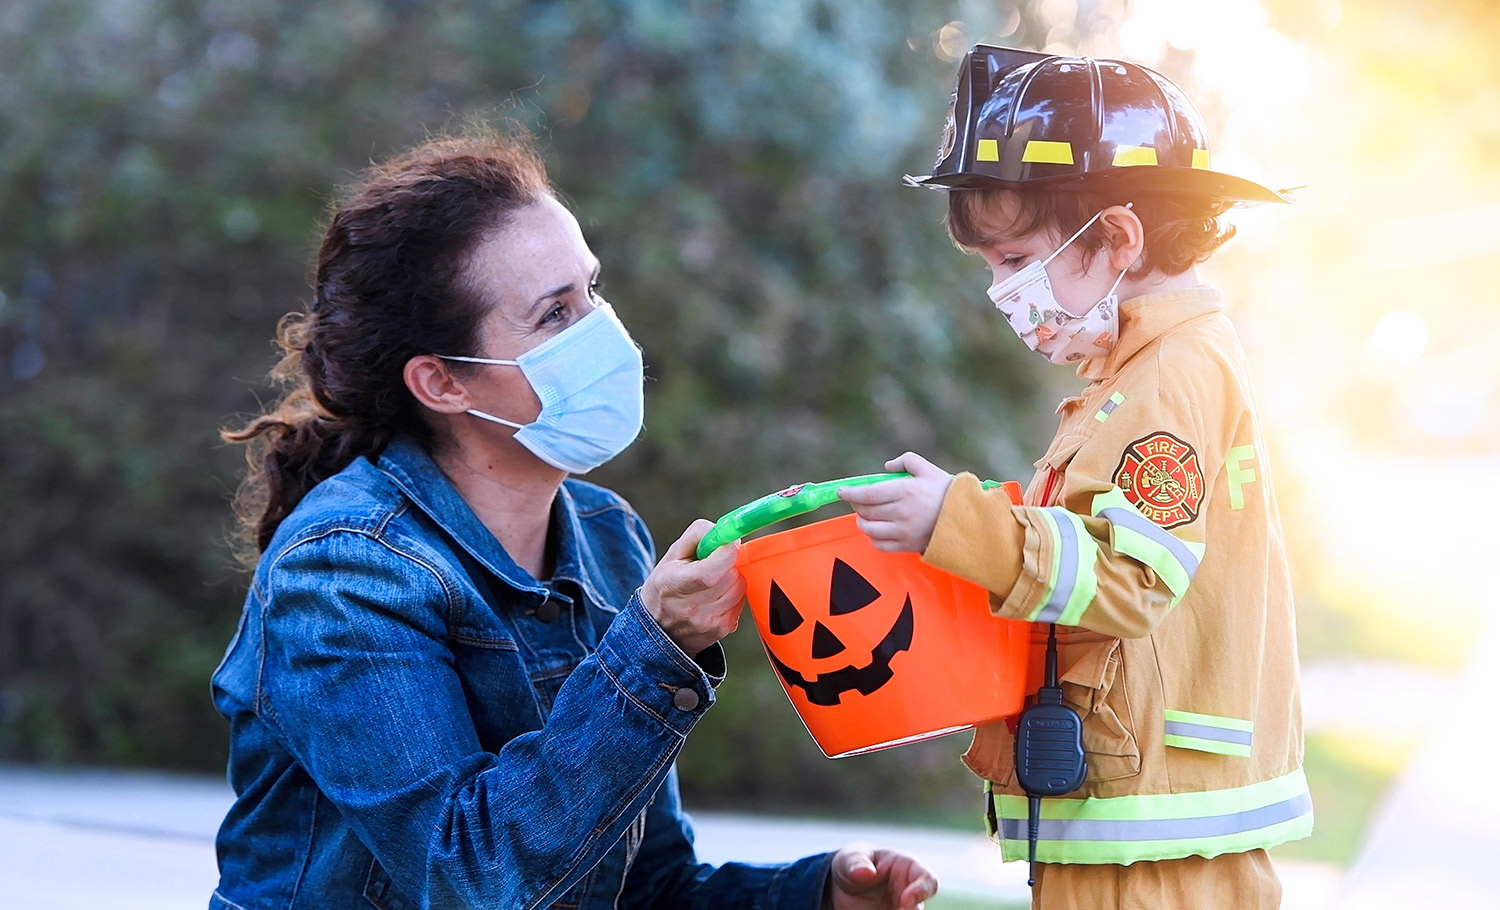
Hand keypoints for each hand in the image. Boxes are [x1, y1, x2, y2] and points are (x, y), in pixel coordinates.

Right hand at [639, 519, 744, 656]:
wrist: (659, 627)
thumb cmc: (666, 585)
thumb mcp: (672, 554)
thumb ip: (698, 535)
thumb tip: (725, 531)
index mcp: (673, 585)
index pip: (709, 573)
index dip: (726, 554)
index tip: (728, 543)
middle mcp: (690, 608)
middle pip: (729, 577)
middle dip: (728, 563)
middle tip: (714, 563)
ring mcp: (707, 622)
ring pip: (739, 588)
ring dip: (731, 579)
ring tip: (713, 581)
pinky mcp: (722, 630)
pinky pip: (741, 602)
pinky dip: (733, 594)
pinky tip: (716, 596)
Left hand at [826, 844, 937, 909]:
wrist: (842, 885)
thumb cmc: (853, 864)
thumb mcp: (850, 859)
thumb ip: (857, 863)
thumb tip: (865, 872)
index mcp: (907, 867)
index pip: (927, 879)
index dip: (921, 890)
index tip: (905, 901)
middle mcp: (908, 891)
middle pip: (918, 907)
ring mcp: (900, 908)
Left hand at [836, 452, 953, 553]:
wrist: (967, 521)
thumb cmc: (947, 493)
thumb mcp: (928, 470)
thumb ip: (906, 461)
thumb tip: (886, 468)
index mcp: (905, 491)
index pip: (867, 494)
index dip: (850, 493)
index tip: (842, 492)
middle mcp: (901, 512)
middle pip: (865, 511)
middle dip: (857, 506)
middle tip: (858, 501)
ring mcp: (903, 531)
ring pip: (869, 529)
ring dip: (863, 522)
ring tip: (866, 516)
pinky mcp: (906, 546)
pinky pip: (880, 545)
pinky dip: (874, 538)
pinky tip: (878, 530)